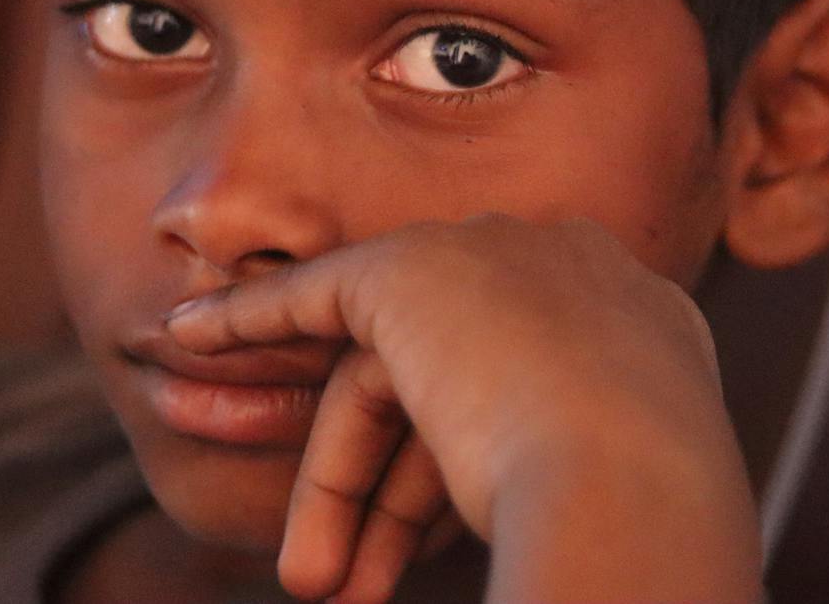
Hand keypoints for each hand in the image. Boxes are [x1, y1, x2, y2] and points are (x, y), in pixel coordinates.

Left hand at [163, 214, 762, 602]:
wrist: (634, 480)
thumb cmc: (641, 522)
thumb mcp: (618, 488)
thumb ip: (557, 469)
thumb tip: (521, 524)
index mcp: (641, 321)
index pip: (525, 386)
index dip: (461, 469)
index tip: (428, 535)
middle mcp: (570, 266)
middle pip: (451, 388)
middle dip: (388, 494)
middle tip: (349, 589)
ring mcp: (490, 258)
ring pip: (385, 382)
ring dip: (336, 490)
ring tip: (316, 588)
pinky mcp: (408, 270)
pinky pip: (312, 299)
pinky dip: (247, 322)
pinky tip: (188, 340)